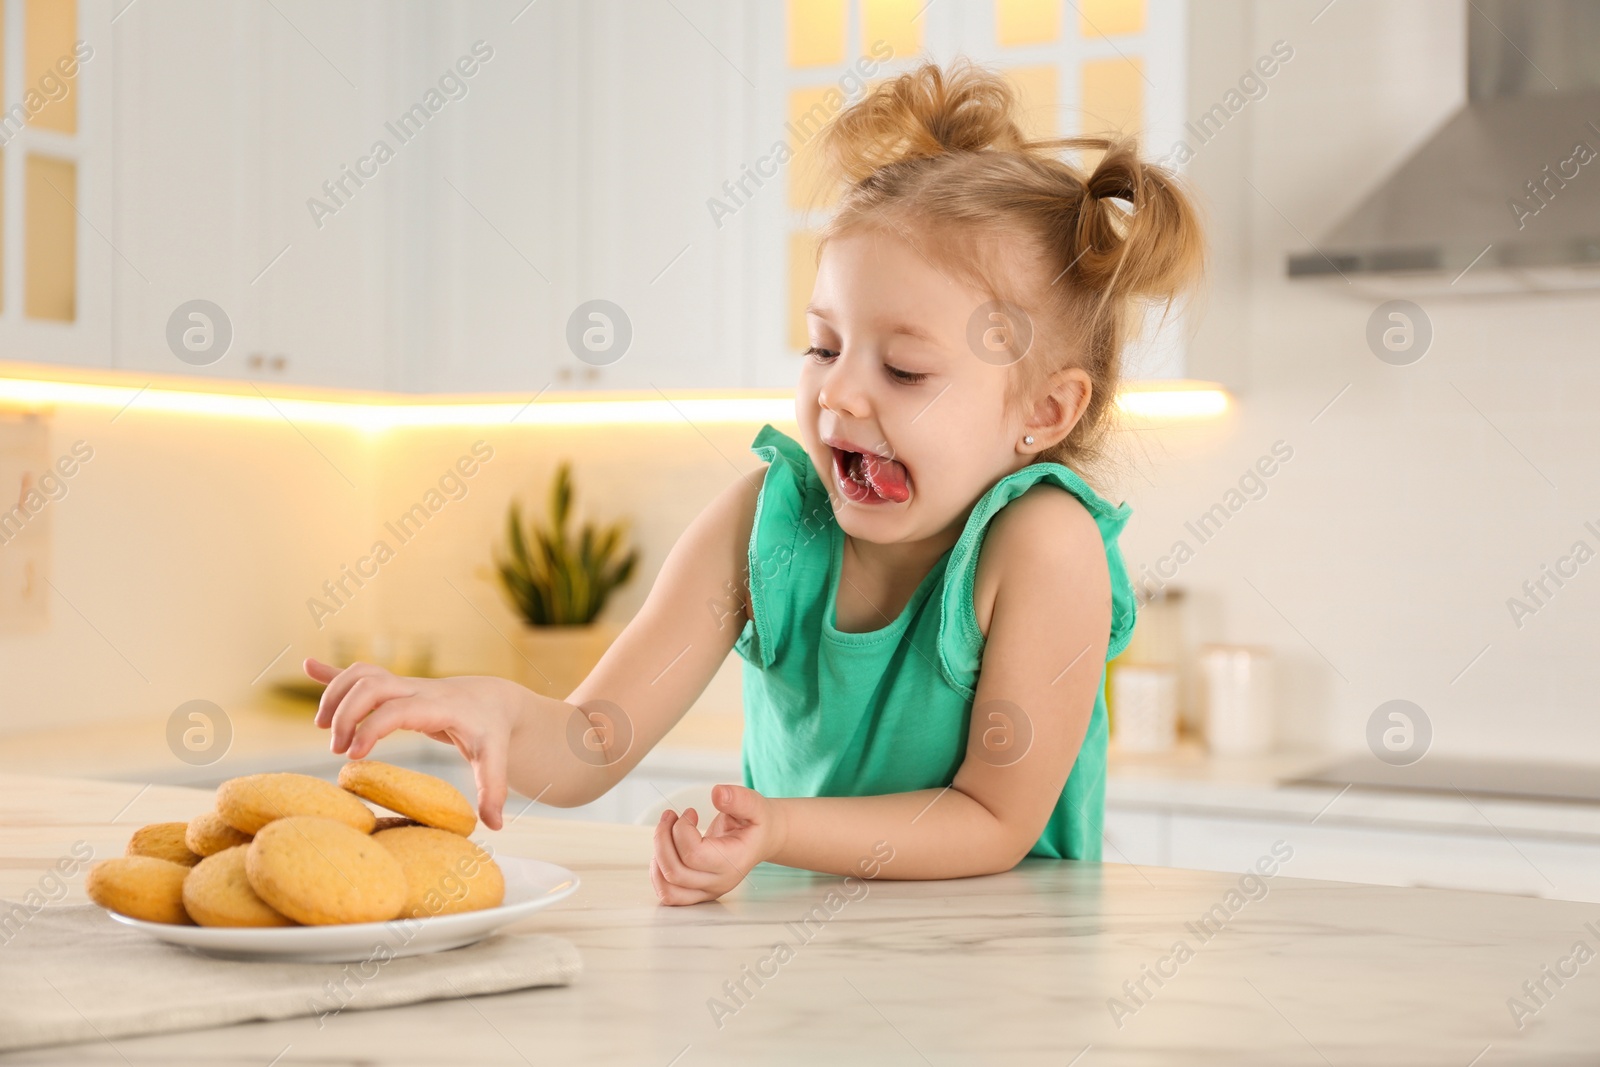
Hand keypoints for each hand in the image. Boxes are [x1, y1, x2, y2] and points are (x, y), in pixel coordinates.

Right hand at [304, 657, 529, 830]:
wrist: (492, 700)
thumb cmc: (491, 731)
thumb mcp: (496, 759)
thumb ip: (493, 790)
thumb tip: (496, 825)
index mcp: (440, 707)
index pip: (399, 708)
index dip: (371, 727)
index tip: (354, 756)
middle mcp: (418, 690)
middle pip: (372, 684)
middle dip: (347, 713)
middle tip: (339, 751)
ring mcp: (403, 685)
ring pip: (362, 673)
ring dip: (336, 694)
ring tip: (323, 727)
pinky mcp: (393, 688)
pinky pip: (359, 674)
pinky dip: (333, 672)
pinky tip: (308, 666)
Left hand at [649, 784, 783, 905]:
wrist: (762, 839)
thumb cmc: (756, 823)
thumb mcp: (755, 805)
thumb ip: (739, 799)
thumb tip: (717, 793)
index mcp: (733, 862)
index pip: (694, 854)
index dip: (682, 829)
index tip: (689, 812)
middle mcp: (719, 882)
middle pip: (675, 872)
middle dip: (663, 839)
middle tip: (669, 816)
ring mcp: (707, 890)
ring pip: (668, 888)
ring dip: (657, 858)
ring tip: (665, 834)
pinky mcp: (697, 892)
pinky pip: (669, 894)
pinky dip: (658, 874)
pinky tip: (665, 850)